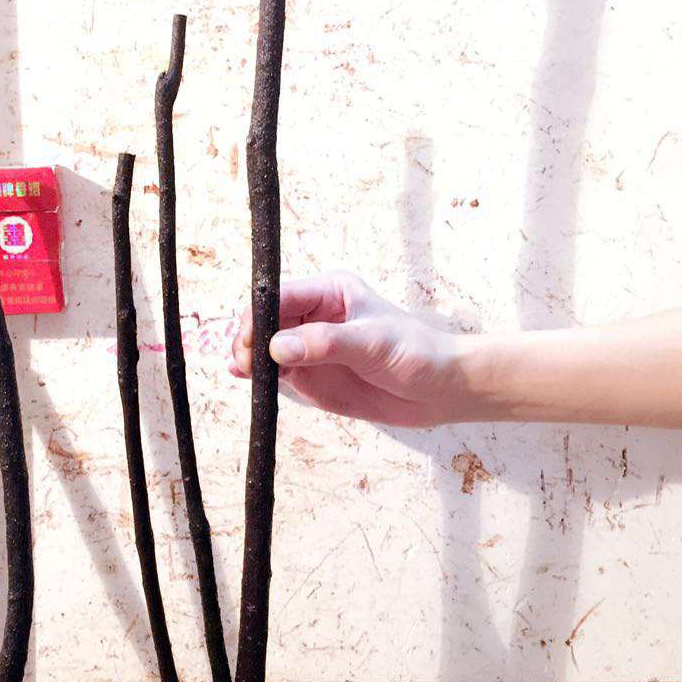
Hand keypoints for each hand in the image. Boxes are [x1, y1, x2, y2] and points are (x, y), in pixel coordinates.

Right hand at [229, 272, 469, 426]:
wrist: (439, 389)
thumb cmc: (416, 353)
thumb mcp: (372, 343)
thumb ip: (324, 343)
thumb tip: (277, 347)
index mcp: (330, 292)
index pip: (281, 296)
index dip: (260, 316)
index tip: (250, 339)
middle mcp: (314, 316)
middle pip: (266, 321)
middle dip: (250, 338)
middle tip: (246, 361)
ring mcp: (309, 347)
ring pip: (265, 347)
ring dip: (249, 357)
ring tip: (244, 371)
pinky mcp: (309, 374)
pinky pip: (275, 371)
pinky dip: (257, 374)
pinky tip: (242, 376)